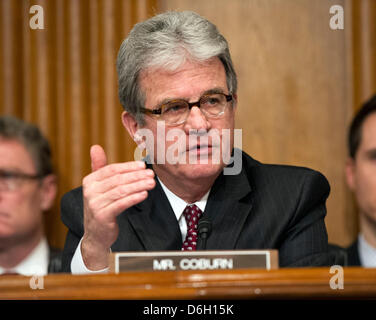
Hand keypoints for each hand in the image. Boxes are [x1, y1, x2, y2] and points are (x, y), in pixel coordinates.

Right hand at [81, 145, 154, 269]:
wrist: (96, 234)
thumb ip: (99, 167)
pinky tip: (144, 194)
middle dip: (137, 176)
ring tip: (152, 183)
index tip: (143, 165)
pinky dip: (134, 198)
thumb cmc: (101, 206)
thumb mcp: (98, 187)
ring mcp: (95, 204)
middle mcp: (90, 191)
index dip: (128, 167)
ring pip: (121, 191)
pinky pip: (121, 204)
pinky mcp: (102, 216)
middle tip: (151, 174)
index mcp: (90, 181)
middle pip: (118, 180)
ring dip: (138, 185)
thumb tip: (95, 147)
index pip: (112, 170)